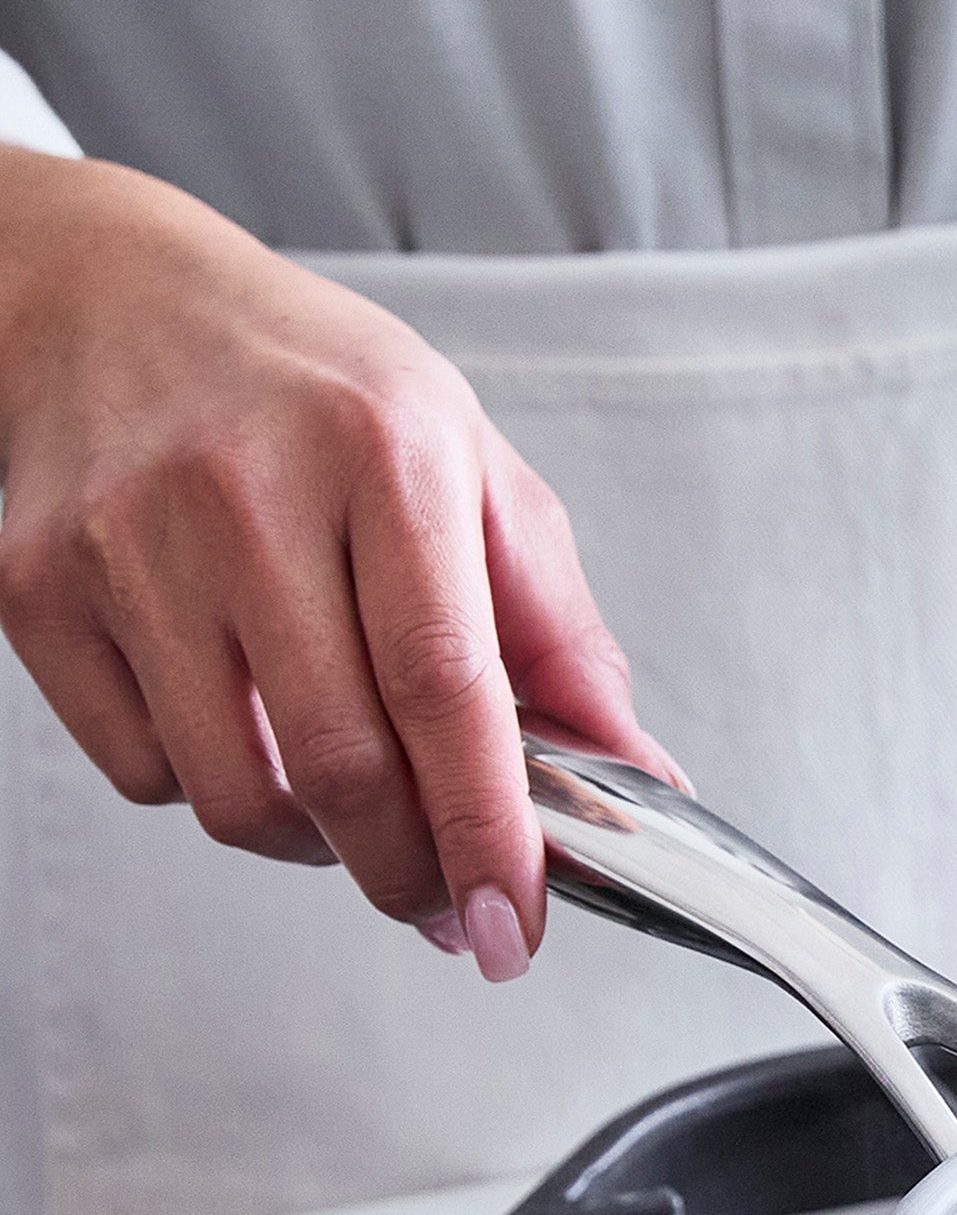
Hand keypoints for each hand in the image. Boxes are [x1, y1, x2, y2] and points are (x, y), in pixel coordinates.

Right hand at [0, 149, 676, 979]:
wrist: (108, 292)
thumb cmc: (311, 388)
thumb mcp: (472, 466)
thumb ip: (562, 632)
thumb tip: (637, 778)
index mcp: (381, 453)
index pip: (445, 687)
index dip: (485, 830)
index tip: (512, 923)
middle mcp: (243, 491)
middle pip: (343, 767)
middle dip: (411, 873)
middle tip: (448, 900)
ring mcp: (125, 541)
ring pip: (238, 795)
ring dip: (317, 848)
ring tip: (354, 808)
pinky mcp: (35, 586)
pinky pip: (144, 772)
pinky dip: (213, 792)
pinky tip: (250, 735)